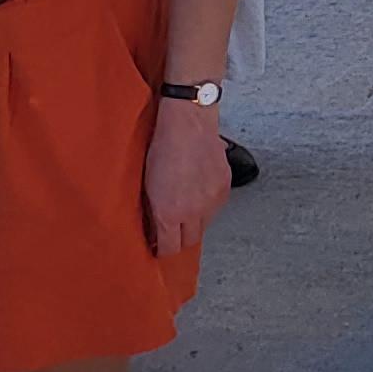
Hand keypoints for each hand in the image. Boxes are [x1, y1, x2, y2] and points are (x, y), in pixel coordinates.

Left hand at [144, 99, 231, 259]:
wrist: (188, 122)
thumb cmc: (161, 147)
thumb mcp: (147, 184)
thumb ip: (152, 211)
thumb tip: (154, 228)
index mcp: (169, 213)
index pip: (169, 249)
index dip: (162, 249)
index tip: (157, 244)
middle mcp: (193, 212)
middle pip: (189, 242)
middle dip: (179, 238)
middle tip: (170, 228)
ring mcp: (212, 200)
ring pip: (204, 225)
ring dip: (194, 221)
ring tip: (185, 205)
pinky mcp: (225, 187)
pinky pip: (216, 207)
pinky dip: (207, 204)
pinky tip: (198, 190)